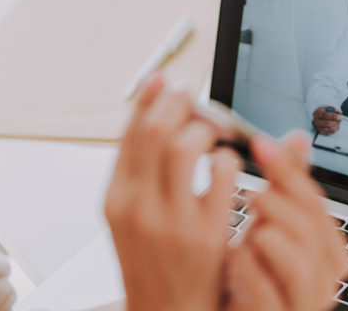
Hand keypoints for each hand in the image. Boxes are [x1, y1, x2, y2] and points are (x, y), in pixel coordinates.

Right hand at [105, 74, 240, 310]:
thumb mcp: (132, 218)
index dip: (151, 99)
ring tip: (216, 134)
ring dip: (207, 128)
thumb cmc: (155, 264)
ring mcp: (171, 220)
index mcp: (116, 199)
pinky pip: (224, 174)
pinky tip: (231, 166)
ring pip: (186, 145)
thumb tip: (151, 113)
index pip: (130, 132)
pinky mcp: (206, 234)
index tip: (167, 82)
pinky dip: (231, 159)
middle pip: (157, 130)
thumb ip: (140, 171)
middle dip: (182, 104)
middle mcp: (137, 207)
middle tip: (198, 101)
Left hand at [224, 133, 347, 310]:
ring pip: (298, 260)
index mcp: (331, 250)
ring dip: (264, 237)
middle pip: (309, 226)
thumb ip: (287, 186)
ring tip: (245, 231)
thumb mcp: (273, 223)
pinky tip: (233, 260)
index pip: (317, 202)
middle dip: (275, 202)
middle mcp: (326, 278)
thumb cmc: (258, 271)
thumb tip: (298, 137)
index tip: (260, 144)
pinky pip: (267, 292)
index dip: (288, 170)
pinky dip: (248, 270)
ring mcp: (305, 302)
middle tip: (249, 193)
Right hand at [312, 106, 341, 135]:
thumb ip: (334, 109)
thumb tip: (339, 113)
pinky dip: (335, 129)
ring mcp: (318, 128)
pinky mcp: (321, 132)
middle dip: (336, 121)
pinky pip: (331, 132)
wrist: (321, 117)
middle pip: (327, 123)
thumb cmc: (325, 112)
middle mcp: (316, 121)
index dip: (333, 116)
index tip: (339, 116)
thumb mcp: (329, 108)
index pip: (324, 115)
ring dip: (336, 125)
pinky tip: (335, 125)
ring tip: (338, 121)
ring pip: (330, 129)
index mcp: (317, 113)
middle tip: (341, 118)